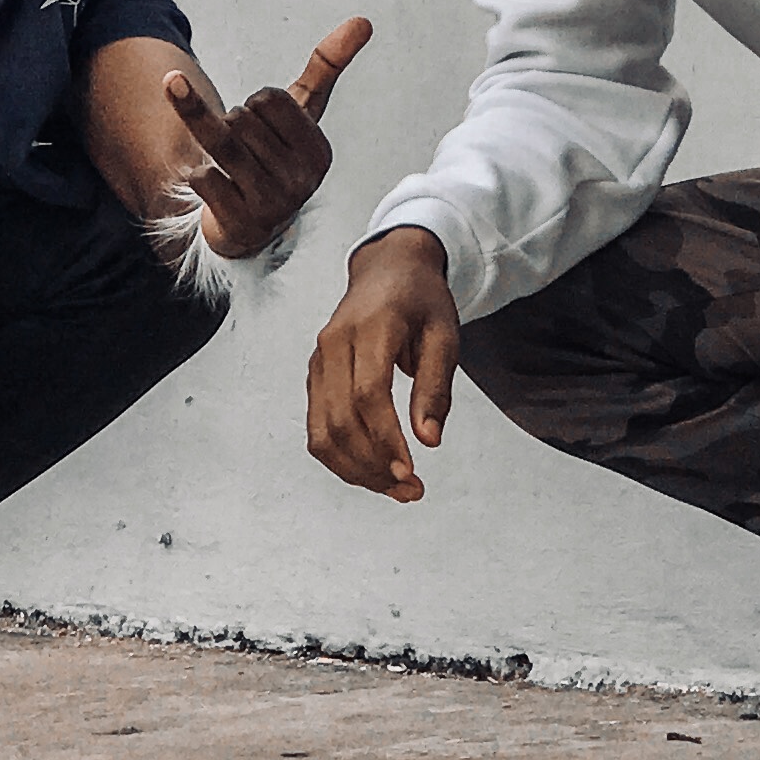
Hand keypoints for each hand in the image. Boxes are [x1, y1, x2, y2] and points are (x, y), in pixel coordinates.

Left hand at [162, 16, 369, 258]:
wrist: (248, 227)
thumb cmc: (275, 156)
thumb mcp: (302, 113)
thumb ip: (326, 67)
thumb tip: (364, 20)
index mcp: (319, 152)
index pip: (270, 98)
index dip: (255, 105)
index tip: (262, 127)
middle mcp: (301, 181)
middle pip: (241, 119)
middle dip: (231, 125)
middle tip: (243, 150)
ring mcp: (272, 205)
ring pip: (221, 143)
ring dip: (211, 140)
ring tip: (215, 150)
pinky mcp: (239, 224)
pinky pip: (202, 176)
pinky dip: (199, 174)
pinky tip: (216, 189)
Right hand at [305, 226, 458, 502]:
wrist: (387, 270)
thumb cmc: (420, 300)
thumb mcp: (444, 335)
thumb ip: (435, 387)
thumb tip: (429, 439)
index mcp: (370, 327)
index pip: (369, 393)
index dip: (386, 438)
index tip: (411, 471)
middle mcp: (333, 344)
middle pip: (341, 419)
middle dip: (374, 464)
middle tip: (411, 490)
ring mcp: (318, 361)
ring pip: (323, 431)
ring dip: (356, 470)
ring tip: (395, 488)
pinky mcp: (315, 377)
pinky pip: (318, 428)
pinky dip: (341, 458)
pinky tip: (372, 470)